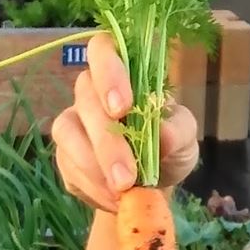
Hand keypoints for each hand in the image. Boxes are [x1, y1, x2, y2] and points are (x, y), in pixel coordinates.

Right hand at [49, 33, 199, 214]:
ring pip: (67, 131)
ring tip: (122, 191)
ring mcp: (73, 123)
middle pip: (85, 98)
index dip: (108, 73)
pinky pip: (67, 166)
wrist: (153, 184)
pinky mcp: (65, 156)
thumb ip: (178, 131)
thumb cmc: (168, 146)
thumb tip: (163, 134)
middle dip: (106, 140)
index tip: (123, 107)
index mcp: (122, 72)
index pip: (102, 49)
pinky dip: (92, 187)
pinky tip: (114, 200)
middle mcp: (91, 92)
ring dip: (93, 165)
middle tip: (126, 176)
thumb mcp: (185, 137)